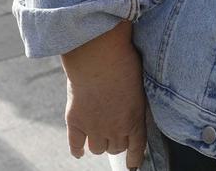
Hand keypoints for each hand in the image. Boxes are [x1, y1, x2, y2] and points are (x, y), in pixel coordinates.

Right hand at [59, 21, 148, 168]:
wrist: (98, 55)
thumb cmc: (123, 62)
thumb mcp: (140, 86)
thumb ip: (137, 105)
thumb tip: (134, 114)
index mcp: (135, 119)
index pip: (137, 148)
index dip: (135, 158)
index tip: (133, 164)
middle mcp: (115, 128)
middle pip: (116, 147)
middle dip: (116, 141)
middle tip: (113, 130)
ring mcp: (94, 127)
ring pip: (97, 149)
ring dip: (98, 143)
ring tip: (98, 133)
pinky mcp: (76, 121)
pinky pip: (75, 145)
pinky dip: (76, 149)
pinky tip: (78, 150)